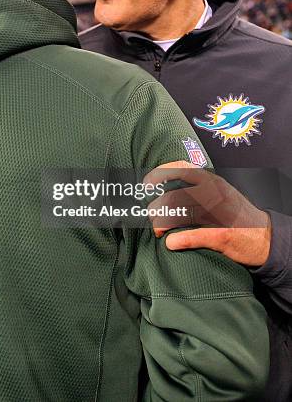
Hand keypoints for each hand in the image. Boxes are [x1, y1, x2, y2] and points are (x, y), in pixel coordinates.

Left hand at [144, 162, 271, 266]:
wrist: (265, 237)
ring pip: (179, 215)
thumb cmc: (236, 214)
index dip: (159, 174)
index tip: (147, 184)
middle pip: (174, 196)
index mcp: (211, 181)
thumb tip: (163, 190)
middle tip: (153, 218)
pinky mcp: (221, 235)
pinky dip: (177, 240)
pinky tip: (170, 243)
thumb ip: (195, 188)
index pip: (181, 168)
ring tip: (159, 231)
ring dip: (162, 224)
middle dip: (157, 209)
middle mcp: (214, 193)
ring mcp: (218, 214)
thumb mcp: (218, 191)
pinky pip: (193, 235)